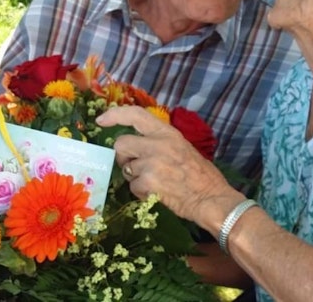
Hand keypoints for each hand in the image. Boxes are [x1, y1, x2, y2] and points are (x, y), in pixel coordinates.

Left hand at [96, 106, 240, 224]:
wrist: (211, 198)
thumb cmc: (202, 176)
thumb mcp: (183, 148)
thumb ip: (160, 143)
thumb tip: (136, 146)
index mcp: (168, 133)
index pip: (136, 115)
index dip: (115, 115)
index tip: (101, 120)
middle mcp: (158, 144)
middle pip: (121, 144)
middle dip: (123, 157)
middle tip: (135, 167)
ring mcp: (152, 163)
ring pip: (126, 169)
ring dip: (135, 178)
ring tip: (155, 183)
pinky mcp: (148, 182)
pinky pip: (133, 187)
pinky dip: (141, 193)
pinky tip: (157, 194)